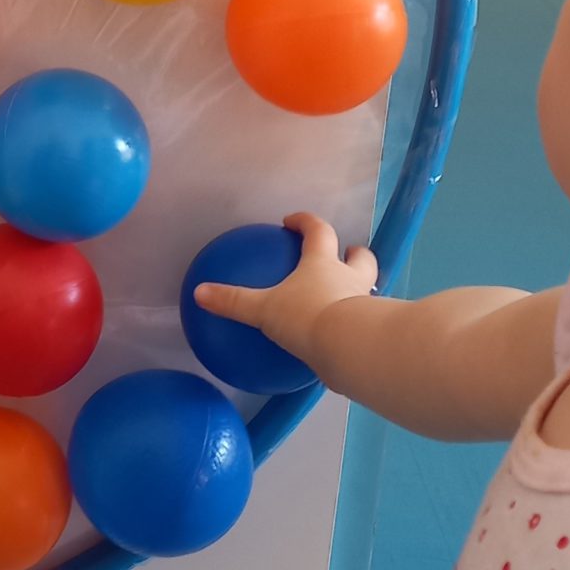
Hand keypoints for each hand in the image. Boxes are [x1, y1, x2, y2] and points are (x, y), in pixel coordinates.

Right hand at [193, 212, 376, 374]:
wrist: (349, 347)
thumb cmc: (306, 316)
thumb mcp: (263, 309)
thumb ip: (234, 301)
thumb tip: (199, 293)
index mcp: (323, 263)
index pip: (318, 231)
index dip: (306, 222)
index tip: (292, 221)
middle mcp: (350, 278)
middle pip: (359, 257)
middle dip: (352, 252)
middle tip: (344, 251)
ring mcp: (365, 304)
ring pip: (368, 288)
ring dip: (360, 286)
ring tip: (347, 294)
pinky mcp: (370, 332)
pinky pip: (362, 324)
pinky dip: (353, 325)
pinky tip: (339, 338)